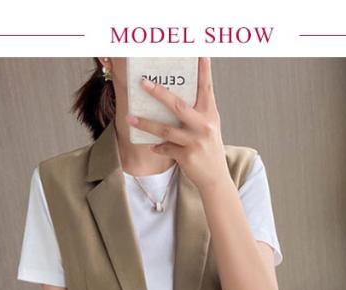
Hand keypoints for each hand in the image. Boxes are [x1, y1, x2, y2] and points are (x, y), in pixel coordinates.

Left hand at [125, 57, 230, 190]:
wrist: (215, 178)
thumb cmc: (209, 150)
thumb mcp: (208, 128)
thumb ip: (196, 114)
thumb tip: (171, 100)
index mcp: (210, 115)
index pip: (206, 88)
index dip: (204, 71)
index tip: (200, 54)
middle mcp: (204, 126)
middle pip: (178, 105)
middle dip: (158, 93)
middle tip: (142, 83)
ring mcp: (195, 141)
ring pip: (166, 129)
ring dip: (146, 123)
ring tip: (130, 118)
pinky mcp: (187, 156)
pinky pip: (166, 148)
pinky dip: (158, 147)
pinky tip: (153, 146)